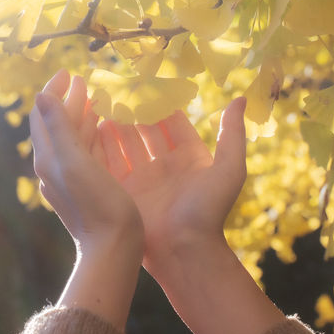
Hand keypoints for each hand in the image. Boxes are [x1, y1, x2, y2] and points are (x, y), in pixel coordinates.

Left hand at [30, 69, 143, 256]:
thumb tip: (42, 95)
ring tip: (96, 96)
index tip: (68, 72)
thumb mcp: (75, 161)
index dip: (53, 90)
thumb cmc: (97, 204)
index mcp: (48, 157)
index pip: (43, 114)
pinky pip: (86, 152)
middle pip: (57, 124)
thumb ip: (59, 127)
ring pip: (72, 137)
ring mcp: (71, 178)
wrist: (112, 249)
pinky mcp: (87, 187)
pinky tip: (106, 129)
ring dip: (81, 114)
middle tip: (83, 80)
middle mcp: (55, 166)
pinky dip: (92, 133)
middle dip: (68, 99)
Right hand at [98, 98, 246, 272]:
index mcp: (189, 157)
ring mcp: (142, 177)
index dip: (161, 102)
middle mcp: (164, 165)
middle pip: (145, 129)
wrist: (184, 251)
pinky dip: (102, 144)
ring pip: (126, 142)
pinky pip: (111, 162)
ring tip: (102, 101)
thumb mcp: (229, 169)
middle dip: (134, 109)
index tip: (147, 82)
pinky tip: (92, 125)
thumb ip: (232, 133)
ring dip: (116, 123)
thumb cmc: (209, 210)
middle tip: (118, 87)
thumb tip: (241, 99)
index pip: (172, 121)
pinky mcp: (123, 190)